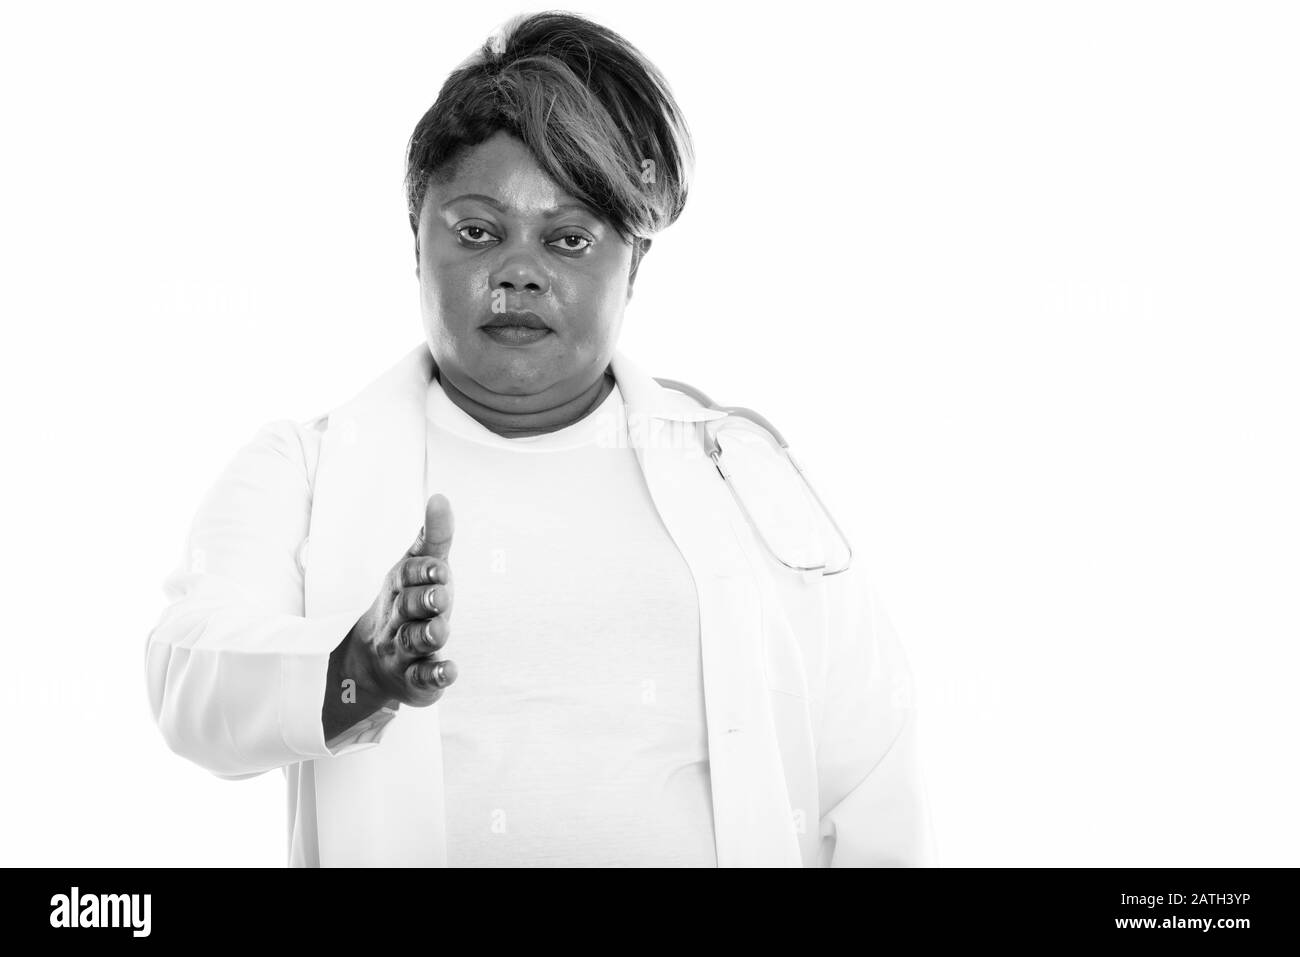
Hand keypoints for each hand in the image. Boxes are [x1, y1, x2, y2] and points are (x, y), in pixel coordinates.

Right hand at [348, 493, 457, 706]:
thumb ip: (434, 538)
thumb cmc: (407, 607)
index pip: (407, 575)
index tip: (439, 568)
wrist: (372, 664)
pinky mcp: (415, 680)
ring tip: (440, 630)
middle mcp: (398, 618)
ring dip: (428, 635)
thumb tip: (440, 498)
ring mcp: (404, 650)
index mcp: (400, 588)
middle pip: (409, 607)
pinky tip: (450, 671)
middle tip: (441, 595)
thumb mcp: (419, 570)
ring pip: (413, 642)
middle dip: (424, 600)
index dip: (423, 571)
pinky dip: (436, 675)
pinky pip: (422, 678)